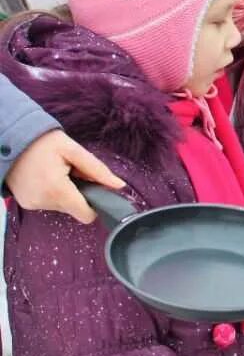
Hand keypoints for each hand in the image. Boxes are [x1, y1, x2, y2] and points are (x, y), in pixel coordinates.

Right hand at [6, 130, 124, 223]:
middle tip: (70, 172)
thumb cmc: (43, 142)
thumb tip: (119, 186)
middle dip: (78, 193)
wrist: (11, 140)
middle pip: (75, 209)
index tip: (94, 189)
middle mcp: (43, 202)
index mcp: (57, 190)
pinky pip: (49, 203)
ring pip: (62, 206)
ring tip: (56, 173)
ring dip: (65, 192)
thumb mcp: (74, 151)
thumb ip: (98, 170)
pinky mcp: (26, 203)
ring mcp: (32, 204)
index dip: (95, 204)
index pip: (86, 215)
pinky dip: (52, 193)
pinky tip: (46, 177)